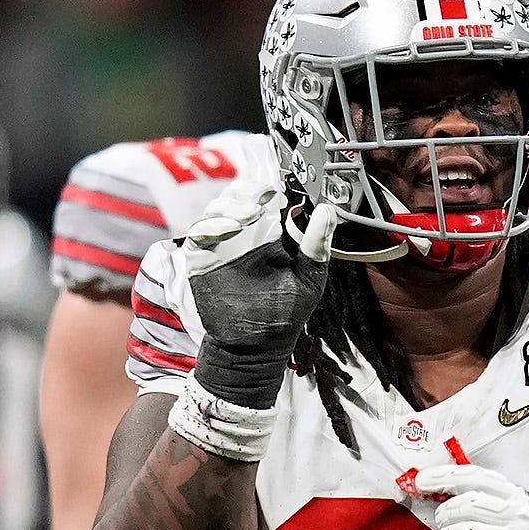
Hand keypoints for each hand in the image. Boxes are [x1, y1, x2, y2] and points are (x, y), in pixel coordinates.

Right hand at [167, 180, 331, 456]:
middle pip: (241, 194)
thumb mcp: (309, 278)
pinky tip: (229, 228)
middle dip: (251, 189)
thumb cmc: (285, 315)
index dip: (272, 181)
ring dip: (233, 204)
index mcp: (272, 233)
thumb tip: (328, 211)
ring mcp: (221, 243)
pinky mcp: (201, 258)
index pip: (268, 195)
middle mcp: (245, 232)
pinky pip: (200, 233)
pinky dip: (212, 226)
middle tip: (265, 193)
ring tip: (250, 212)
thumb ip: (317, 245)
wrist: (254, 349)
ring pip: (220, 207)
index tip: (282, 181)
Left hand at [406, 460, 528, 529]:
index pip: (475, 478)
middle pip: (468, 505)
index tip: (421, 481)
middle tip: (442, 520)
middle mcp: (518, 519)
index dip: (443, 477)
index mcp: (515, 496)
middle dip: (446, 512)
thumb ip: (470, 491)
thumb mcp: (498, 505)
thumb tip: (428, 482)